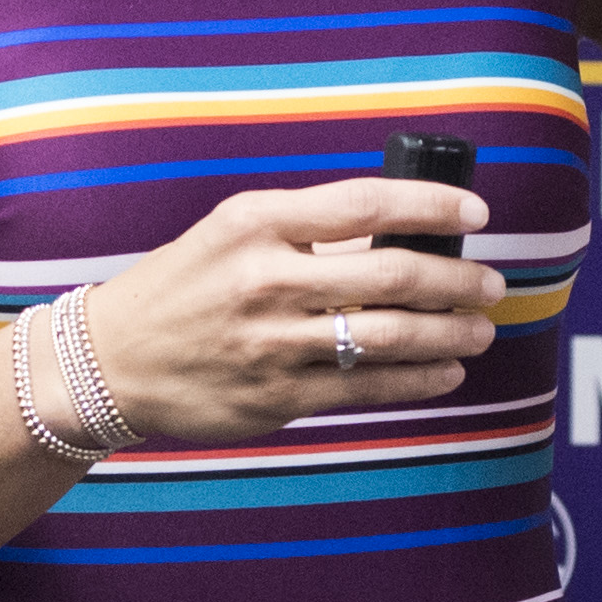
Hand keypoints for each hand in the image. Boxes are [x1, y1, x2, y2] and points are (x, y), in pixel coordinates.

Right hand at [78, 177, 507, 440]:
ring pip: (390, 336)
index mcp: (258, 223)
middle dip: (458, 281)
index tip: (475, 215)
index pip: (367, 204)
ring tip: (479, 330)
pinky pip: (368, 387)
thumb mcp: (232, 233)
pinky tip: (444, 372)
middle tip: (491, 284)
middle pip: (393, 275)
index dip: (433, 207)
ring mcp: (275, 343)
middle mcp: (268, 280)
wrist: (111, 361)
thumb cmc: (183, 286)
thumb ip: (308, 231)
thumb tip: (398, 234)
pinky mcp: (279, 397)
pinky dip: (418, 380)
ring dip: (450, 334)